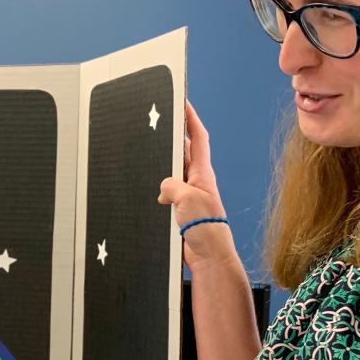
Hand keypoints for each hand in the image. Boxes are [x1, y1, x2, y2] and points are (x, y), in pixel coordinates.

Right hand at [159, 100, 229, 268]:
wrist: (209, 257)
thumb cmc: (207, 228)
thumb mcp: (187, 199)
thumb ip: (172, 186)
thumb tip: (164, 188)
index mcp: (202, 173)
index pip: (198, 138)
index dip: (191, 119)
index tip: (183, 102)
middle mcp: (197, 182)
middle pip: (183, 153)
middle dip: (173, 139)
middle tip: (161, 125)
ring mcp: (189, 197)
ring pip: (173, 174)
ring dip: (163, 169)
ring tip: (151, 158)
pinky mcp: (182, 211)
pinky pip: (168, 194)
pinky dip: (160, 192)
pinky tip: (153, 195)